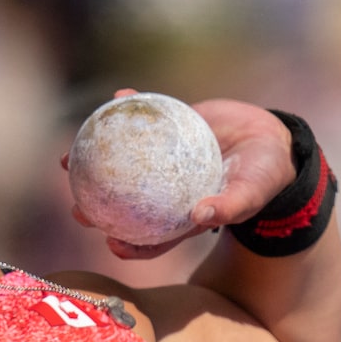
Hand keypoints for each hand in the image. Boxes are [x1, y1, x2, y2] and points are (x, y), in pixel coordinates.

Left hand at [64, 89, 295, 259]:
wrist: (272, 139)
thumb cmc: (263, 175)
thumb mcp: (250, 193)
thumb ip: (228, 206)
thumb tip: (200, 216)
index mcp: (178, 215)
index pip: (149, 239)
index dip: (127, 245)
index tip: (110, 244)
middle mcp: (161, 192)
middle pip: (121, 207)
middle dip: (95, 212)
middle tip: (77, 210)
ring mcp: (158, 162)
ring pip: (118, 165)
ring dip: (91, 162)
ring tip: (68, 159)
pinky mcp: (165, 132)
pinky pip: (142, 121)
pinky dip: (129, 108)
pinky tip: (117, 96)